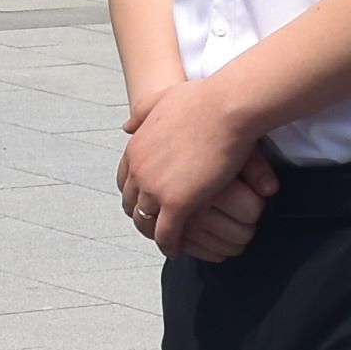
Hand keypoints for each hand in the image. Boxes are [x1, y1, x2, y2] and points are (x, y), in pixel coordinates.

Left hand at [117, 80, 278, 258]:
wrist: (226, 108)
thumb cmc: (204, 99)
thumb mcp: (162, 99)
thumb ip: (142, 113)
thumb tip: (126, 127)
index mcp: (135, 147)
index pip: (124, 179)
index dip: (134, 192)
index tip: (145, 200)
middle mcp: (139, 170)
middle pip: (131, 203)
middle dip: (141, 215)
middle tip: (154, 225)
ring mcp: (155, 188)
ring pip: (146, 222)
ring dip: (153, 234)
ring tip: (165, 242)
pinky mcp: (176, 204)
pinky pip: (167, 235)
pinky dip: (169, 245)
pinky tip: (177, 250)